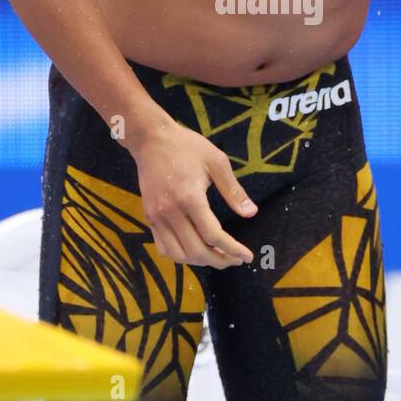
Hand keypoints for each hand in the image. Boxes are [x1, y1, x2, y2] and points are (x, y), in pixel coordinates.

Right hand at [126, 110, 256, 269]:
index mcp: (190, 198)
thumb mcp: (216, 161)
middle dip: (219, 260)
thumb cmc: (186, 146)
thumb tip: (251, 213)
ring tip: (217, 258)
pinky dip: (180, 255)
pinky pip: (163, 246)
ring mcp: (156, 216)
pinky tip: (194, 251)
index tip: (247, 256)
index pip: (213, 235)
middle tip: (235, 260)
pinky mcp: (148, 217)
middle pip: (196, 250)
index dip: (232, 249)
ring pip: (178, 254)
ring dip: (199, 261)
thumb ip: (233, 190)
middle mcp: (170, 212)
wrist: (150, 139)